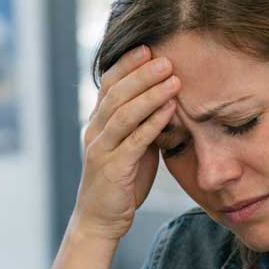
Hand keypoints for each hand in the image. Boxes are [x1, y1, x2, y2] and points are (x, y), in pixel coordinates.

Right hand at [74, 45, 180, 240]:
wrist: (100, 220)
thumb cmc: (120, 183)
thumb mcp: (132, 147)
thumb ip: (143, 124)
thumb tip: (168, 101)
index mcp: (97, 123)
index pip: (109, 84)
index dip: (127, 64)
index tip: (149, 47)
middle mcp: (95, 131)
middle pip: (116, 93)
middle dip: (142, 73)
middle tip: (166, 58)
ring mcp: (101, 149)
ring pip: (124, 113)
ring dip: (150, 94)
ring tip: (173, 78)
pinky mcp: (113, 168)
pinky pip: (134, 140)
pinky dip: (153, 122)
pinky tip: (170, 110)